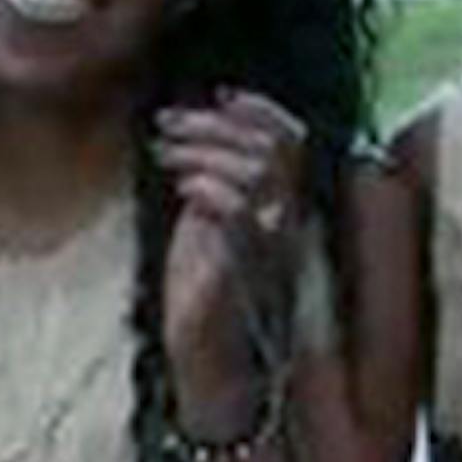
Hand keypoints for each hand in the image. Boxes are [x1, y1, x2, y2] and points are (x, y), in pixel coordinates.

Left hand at [153, 89, 306, 430]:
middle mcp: (295, 223)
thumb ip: (214, 182)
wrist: (212, 367)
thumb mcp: (211, 226)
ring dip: (205, 148)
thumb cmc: (208, 297)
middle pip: (275, 145)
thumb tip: (196, 131)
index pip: (294, 139)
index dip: (261, 109)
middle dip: (218, 123)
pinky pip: (239, 207)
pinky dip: (209, 185)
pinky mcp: (252, 265)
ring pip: (256, 168)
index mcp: (290, 209)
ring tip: (166, 148)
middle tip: (171, 120)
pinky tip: (182, 185)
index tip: (221, 94)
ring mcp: (278, 244)